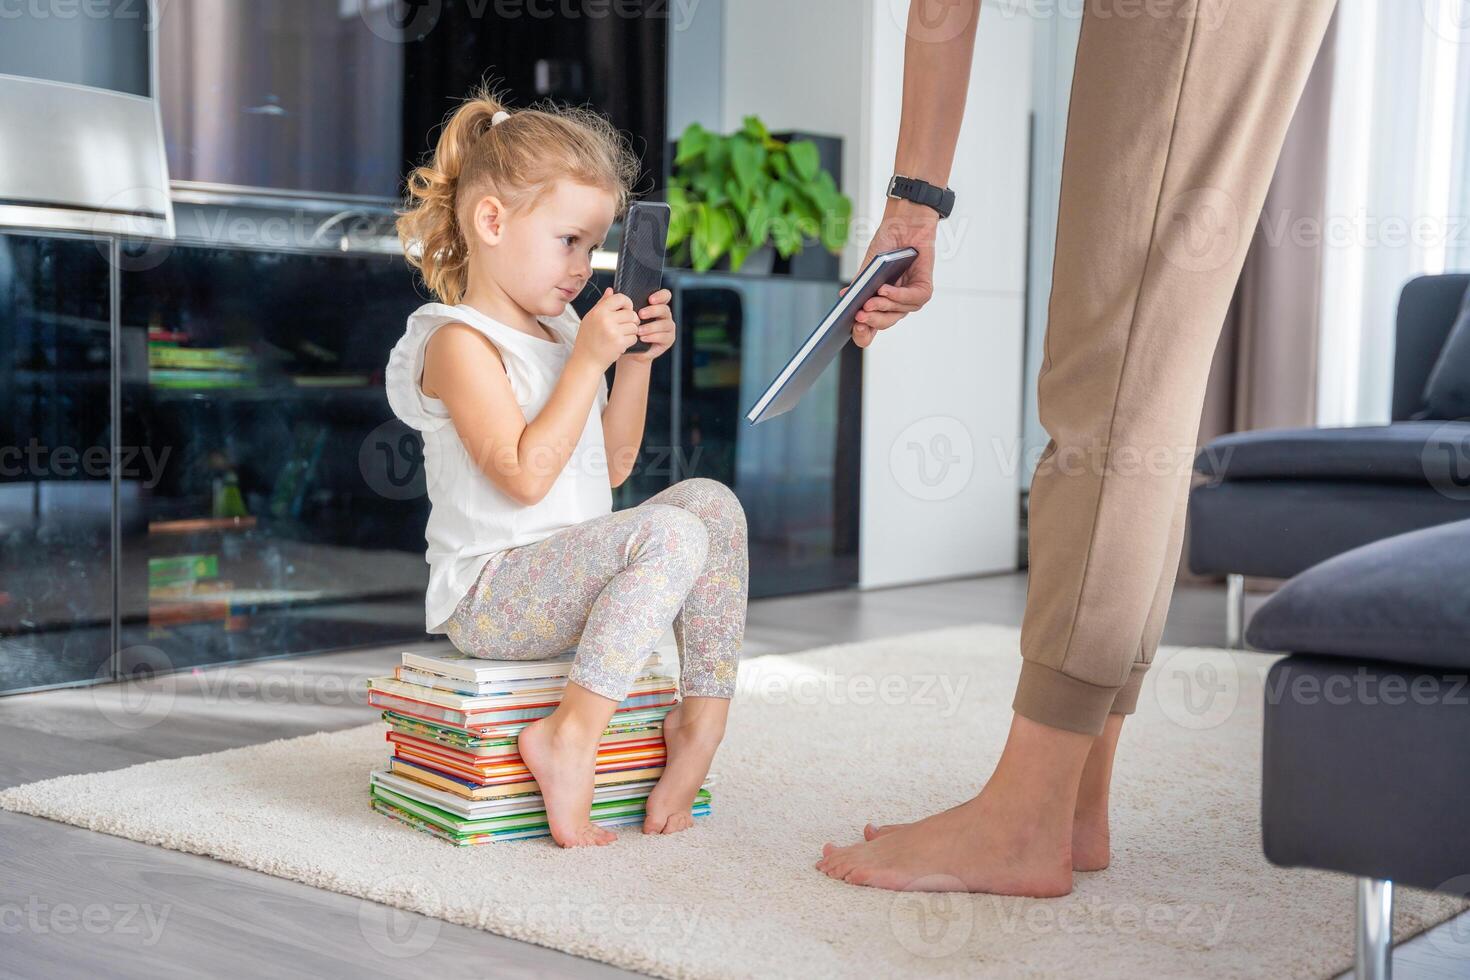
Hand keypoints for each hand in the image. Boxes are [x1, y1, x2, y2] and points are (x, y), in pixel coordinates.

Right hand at [575, 287, 641, 368]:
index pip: (620, 298)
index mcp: (599, 311)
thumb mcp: (590, 318)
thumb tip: (610, 290)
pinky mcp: (619, 343)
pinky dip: (630, 341)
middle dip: (631, 320)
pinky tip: (620, 343)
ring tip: (620, 335)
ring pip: (634, 326)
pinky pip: (634, 337)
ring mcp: (613, 332)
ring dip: (631, 331)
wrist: (586, 361)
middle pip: (631, 313)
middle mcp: (606, 319)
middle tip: (624, 326)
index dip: (627, 303)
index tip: (627, 309)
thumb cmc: (587, 340)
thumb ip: (602, 303)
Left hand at [617, 288, 674, 364]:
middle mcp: (664, 315)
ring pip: (665, 323)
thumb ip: (618, 303)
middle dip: (653, 311)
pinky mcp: (668, 339)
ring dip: (651, 326)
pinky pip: (665, 336)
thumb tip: (610, 290)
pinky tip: (643, 338)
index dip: (660, 295)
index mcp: (656, 305)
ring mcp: (668, 327)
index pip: (665, 295)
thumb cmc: (627, 330)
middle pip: (665, 309)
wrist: (629, 349)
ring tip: (638, 330)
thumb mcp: (623, 315)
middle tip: (640, 314)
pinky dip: (653, 337)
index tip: (650, 299)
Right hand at [840, 199, 937, 347]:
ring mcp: (911, 298)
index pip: (871, 327)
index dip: (863, 333)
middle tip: (859, 316)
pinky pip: (913, 299)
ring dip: (883, 306)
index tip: (854, 328)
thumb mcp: (868, 268)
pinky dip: (898, 296)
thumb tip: (844, 300)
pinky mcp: (924, 288)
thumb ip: (859, 286)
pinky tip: (885, 289)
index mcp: (880, 303)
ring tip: (868, 301)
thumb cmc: (887, 244)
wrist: (904, 222)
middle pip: (885, 322)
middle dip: (872, 321)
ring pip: (898, 312)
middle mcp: (896, 304)